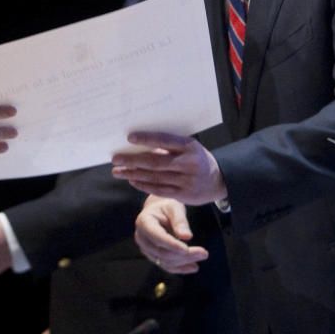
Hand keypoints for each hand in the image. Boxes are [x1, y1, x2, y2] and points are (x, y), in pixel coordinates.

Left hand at [111, 132, 226, 204]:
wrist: (219, 180)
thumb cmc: (196, 158)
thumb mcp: (189, 147)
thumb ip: (169, 146)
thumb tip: (138, 144)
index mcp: (190, 146)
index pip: (165, 140)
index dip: (147, 139)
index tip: (129, 137)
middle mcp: (189, 163)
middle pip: (156, 162)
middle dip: (132, 160)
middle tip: (115, 158)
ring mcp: (187, 181)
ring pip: (155, 177)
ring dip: (133, 174)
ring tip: (118, 171)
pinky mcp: (184, 195)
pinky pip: (159, 190)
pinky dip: (144, 185)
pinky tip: (132, 180)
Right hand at [134, 195, 207, 273]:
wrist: (159, 210)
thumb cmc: (167, 206)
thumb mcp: (174, 207)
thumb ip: (180, 221)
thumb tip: (187, 237)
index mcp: (144, 222)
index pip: (157, 237)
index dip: (172, 245)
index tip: (187, 249)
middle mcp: (141, 237)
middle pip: (161, 252)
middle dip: (183, 255)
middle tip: (204, 253)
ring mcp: (146, 248)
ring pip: (164, 261)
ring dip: (184, 262)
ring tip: (202, 256)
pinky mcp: (152, 255)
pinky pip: (165, 265)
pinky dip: (180, 268)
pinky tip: (193, 267)